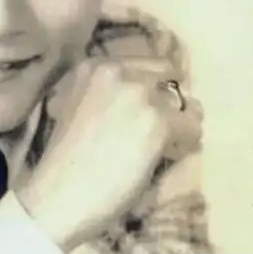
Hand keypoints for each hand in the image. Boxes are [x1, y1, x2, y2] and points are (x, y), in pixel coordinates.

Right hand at [16, 58, 184, 251]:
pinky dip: (187, 142)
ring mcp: (139, 94)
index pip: (140, 61)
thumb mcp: (78, 107)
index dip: (150, 82)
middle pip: (165, 70)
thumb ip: (105, 93)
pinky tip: (169, 155)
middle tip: (164, 120)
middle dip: (168, 94)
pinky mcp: (159, 122)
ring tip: (167, 142)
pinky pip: (192, 127)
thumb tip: (141, 98)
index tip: (150, 100)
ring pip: (181, 101)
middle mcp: (117, 70)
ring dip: (178, 120)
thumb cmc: (65, 160)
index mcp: (93, 66)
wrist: (60, 192)